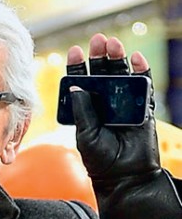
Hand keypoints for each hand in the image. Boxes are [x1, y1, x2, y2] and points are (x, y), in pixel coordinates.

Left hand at [67, 31, 157, 185]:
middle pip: (102, 72)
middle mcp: (105, 103)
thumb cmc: (102, 162)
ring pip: (122, 74)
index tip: (74, 52)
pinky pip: (143, 85)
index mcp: (88, 109)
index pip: (81, 82)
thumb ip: (82, 111)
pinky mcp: (143, 107)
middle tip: (97, 41)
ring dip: (118, 57)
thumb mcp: (86, 135)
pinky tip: (136, 58)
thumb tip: (76, 86)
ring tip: (114, 45)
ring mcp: (124, 103)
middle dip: (99, 55)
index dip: (78, 66)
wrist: (126, 177)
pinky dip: (141, 70)